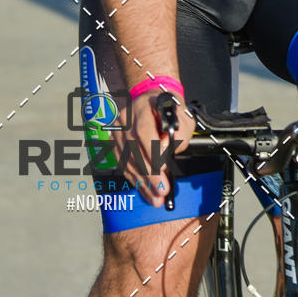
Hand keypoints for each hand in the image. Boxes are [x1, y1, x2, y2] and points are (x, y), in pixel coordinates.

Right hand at [111, 90, 195, 206]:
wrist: (150, 99)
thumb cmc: (170, 109)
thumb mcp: (183, 116)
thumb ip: (179, 132)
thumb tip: (165, 150)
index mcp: (145, 106)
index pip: (145, 130)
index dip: (152, 151)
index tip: (163, 169)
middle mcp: (127, 116)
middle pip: (133, 148)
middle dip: (149, 173)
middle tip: (161, 190)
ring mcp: (117, 128)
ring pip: (126, 159)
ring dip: (141, 181)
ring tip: (155, 197)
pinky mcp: (114, 139)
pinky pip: (122, 162)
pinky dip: (134, 178)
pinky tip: (144, 189)